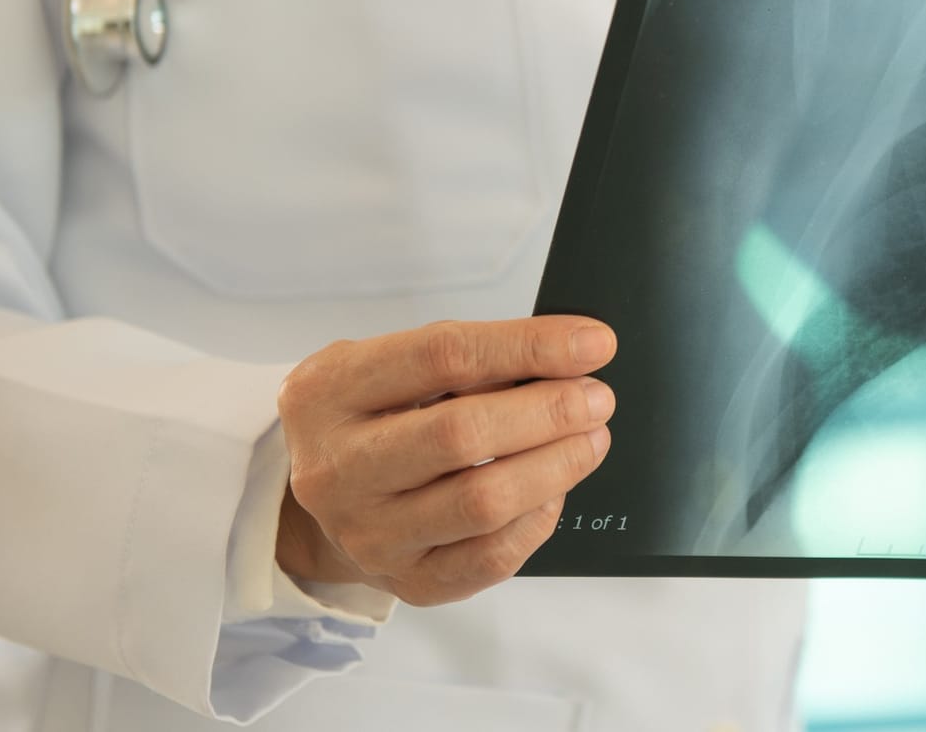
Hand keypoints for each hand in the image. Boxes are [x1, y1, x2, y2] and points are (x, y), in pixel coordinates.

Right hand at [274, 317, 617, 605]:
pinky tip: (555, 491)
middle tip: (597, 398)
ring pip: (482, 502)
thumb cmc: (373, 417)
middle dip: (548, 412)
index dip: (529, 347)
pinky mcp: (405, 582)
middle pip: (461, 434)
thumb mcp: (393, 366)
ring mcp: (368, 533)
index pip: (443, 357)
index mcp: (329, 392)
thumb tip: (568, 356)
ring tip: (590, 439)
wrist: (328, 494)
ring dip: (555, 466)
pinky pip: (490, 559)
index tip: (592, 343)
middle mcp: (337, 468)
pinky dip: (537, 520)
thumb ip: (470, 358)